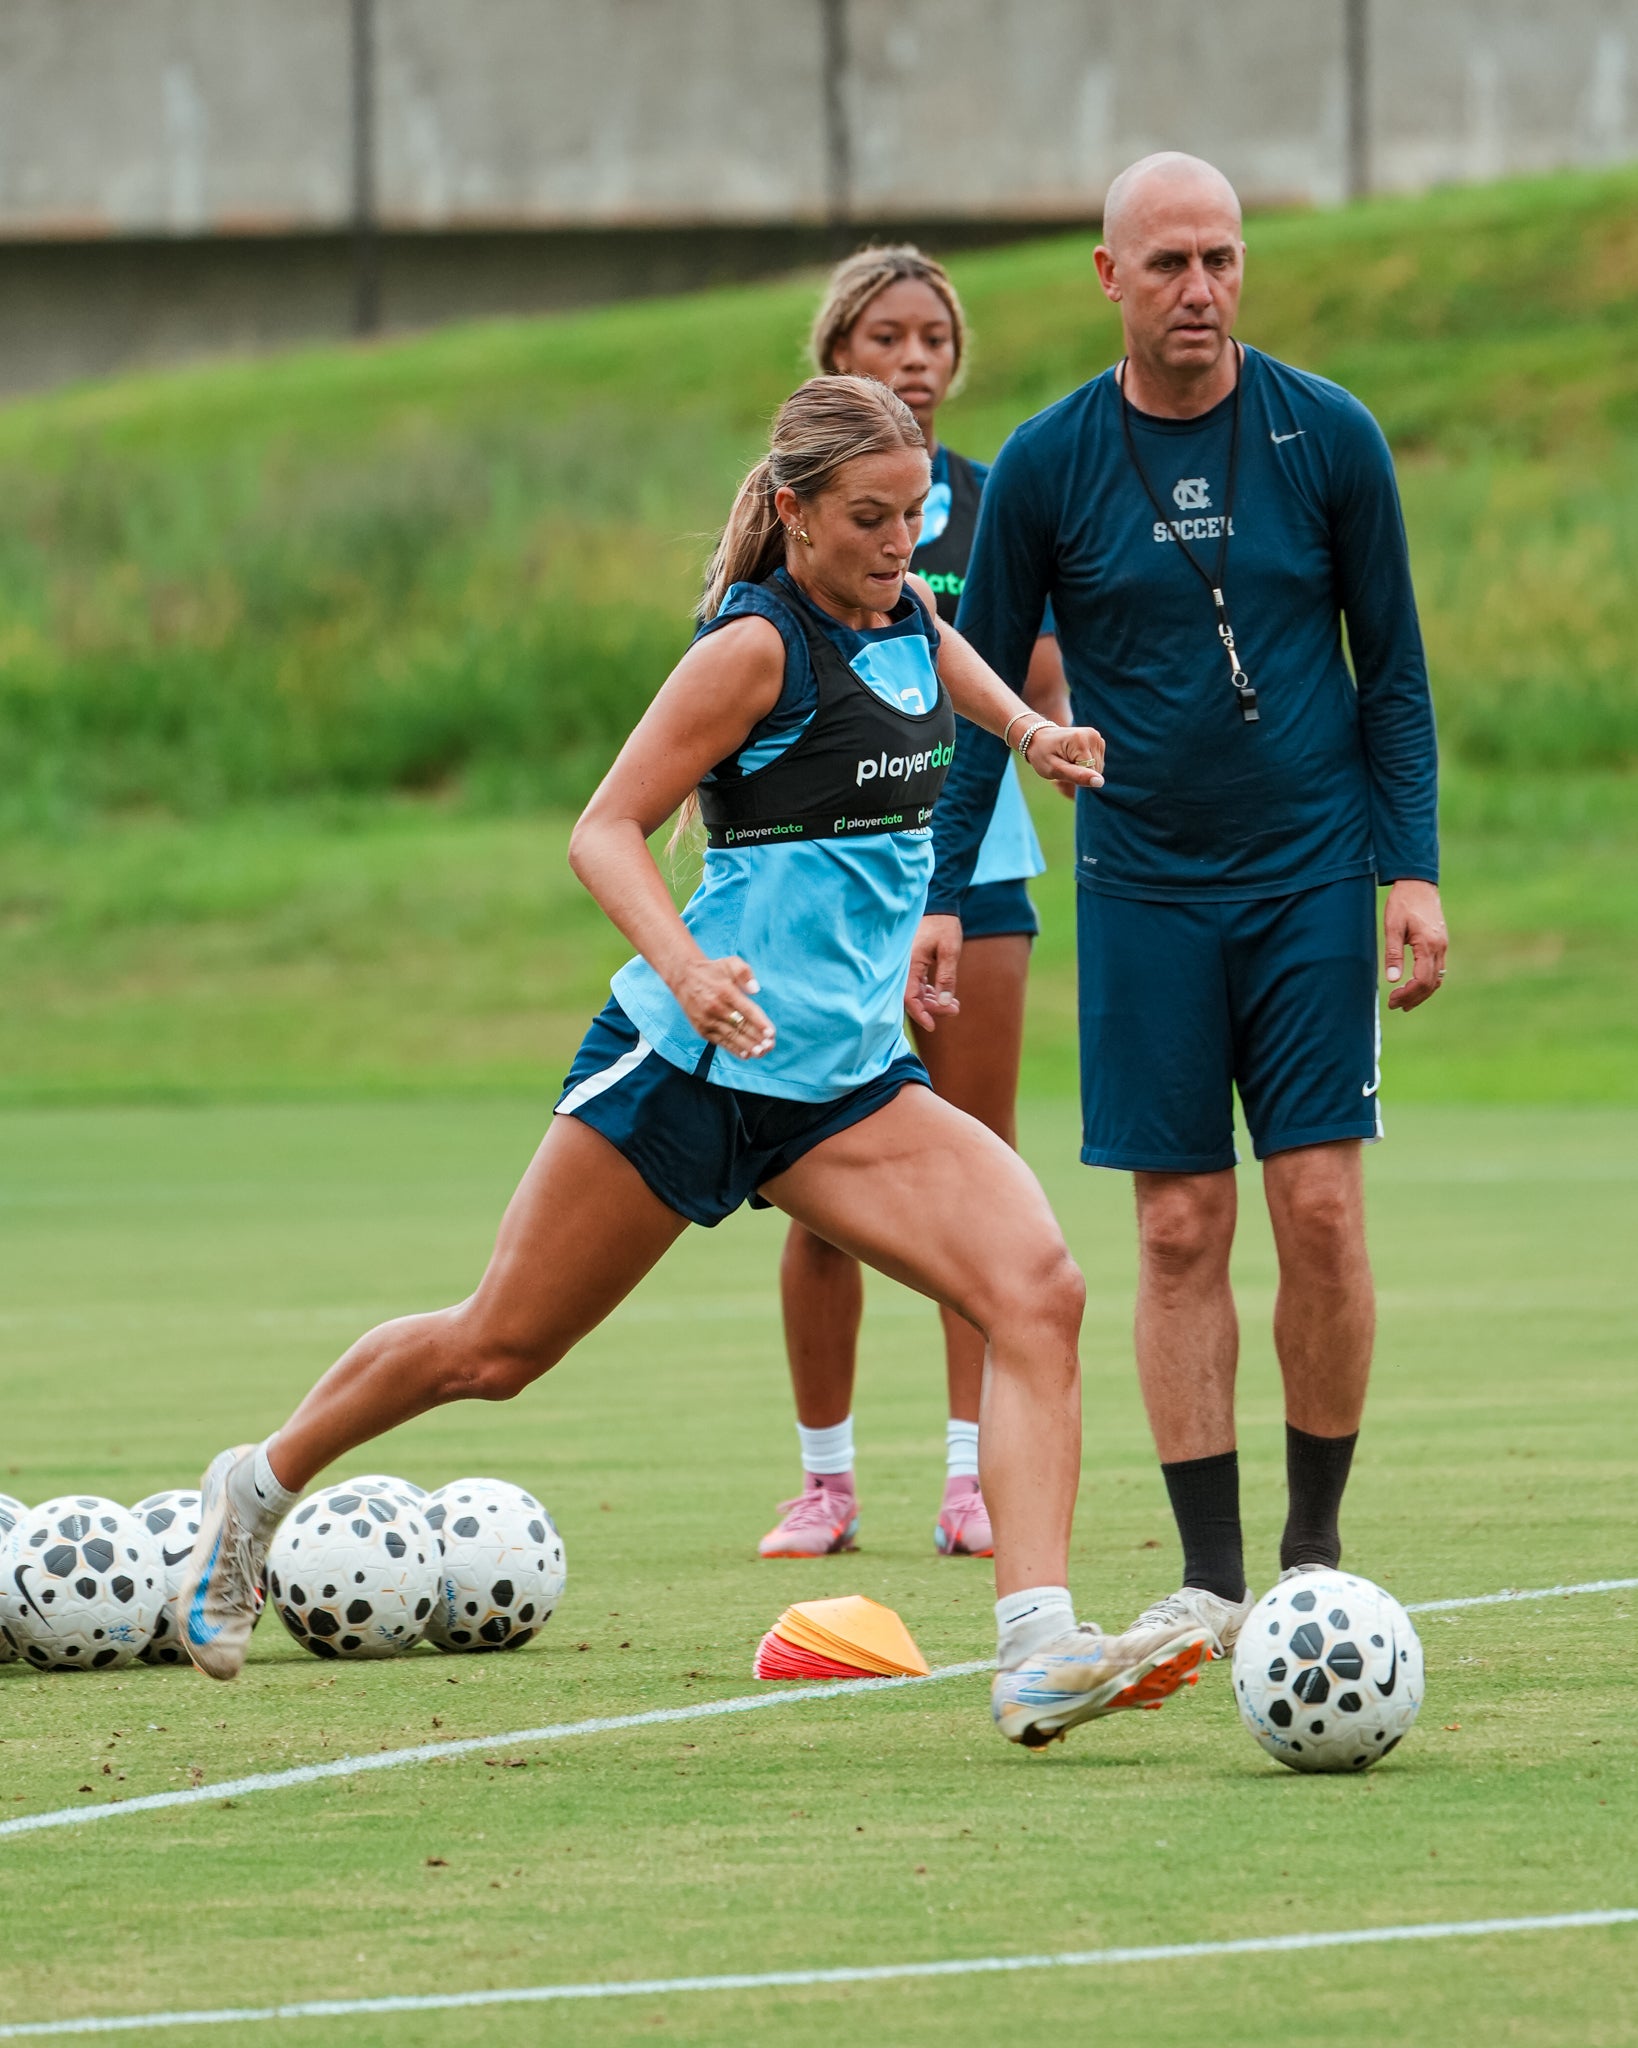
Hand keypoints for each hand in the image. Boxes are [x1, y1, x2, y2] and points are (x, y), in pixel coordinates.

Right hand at [673, 954, 774, 1057]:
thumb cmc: (712, 970)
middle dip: (757, 1038)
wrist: (683, 977)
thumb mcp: (730, 963)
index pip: (746, 1010)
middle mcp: (715, 1007)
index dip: (760, 1023)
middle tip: (770, 1046)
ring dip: (748, 1046)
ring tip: (761, 1053)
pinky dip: (733, 1049)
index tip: (771, 1033)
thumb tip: (755, 989)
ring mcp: (707, 1020)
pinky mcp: (701, 1028)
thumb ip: (745, 973)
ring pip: (731, 1036)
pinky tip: (746, 1054)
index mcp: (725, 991)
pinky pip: (720, 1041)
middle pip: (740, 1026)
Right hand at [906, 914, 961, 1032]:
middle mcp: (905, 967)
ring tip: (955, 1006)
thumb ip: (946, 977)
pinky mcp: (914, 964)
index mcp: (910, 964)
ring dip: (933, 1002)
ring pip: (916, 993)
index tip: (933, 1026)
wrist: (939, 906)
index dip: (920, 1014)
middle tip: (955, 1010)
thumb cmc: (943, 926)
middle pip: (912, 998)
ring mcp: (909, 966)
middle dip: (932, 1008)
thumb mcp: (949, 951)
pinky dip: (931, 993)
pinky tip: (947, 997)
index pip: (909, 998)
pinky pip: (919, 985)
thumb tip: (945, 1003)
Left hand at [1023, 721, 1104, 794]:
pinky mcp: (1098, 741)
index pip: (1090, 772)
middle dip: (1080, 772)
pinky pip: (1097, 763)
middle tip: (1063, 764)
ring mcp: (1097, 737)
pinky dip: (1086, 765)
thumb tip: (1100, 782)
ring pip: (1097, 768)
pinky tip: (1074, 757)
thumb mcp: (1055, 769)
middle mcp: (1093, 736)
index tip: (1062, 765)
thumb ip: (1077, 776)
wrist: (1039, 738)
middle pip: (1095, 770)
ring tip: (1067, 760)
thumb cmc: (1043, 754)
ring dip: (1083, 769)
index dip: (1075, 775)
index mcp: (1081, 740)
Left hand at [1384, 879, 1447, 1011]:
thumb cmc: (1403, 903)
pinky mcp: (1441, 943)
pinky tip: (1414, 986)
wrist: (1418, 884)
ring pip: (1437, 978)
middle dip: (1413, 998)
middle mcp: (1440, 948)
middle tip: (1394, 1005)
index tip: (1392, 1000)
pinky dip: (1427, 982)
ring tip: (1404, 1002)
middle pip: (1431, 984)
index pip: (1422, 980)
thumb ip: (1393, 954)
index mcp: (1429, 945)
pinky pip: (1438, 969)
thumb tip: (1392, 980)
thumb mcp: (1392, 927)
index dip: (1408, 994)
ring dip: (1421, 993)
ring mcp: (1443, 946)